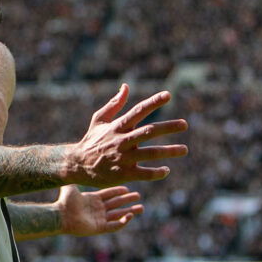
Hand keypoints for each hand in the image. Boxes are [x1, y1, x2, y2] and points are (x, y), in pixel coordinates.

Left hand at [58, 185, 142, 236]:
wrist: (61, 215)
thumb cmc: (64, 201)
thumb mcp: (70, 186)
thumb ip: (74, 177)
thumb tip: (72, 163)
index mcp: (92, 199)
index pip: (108, 194)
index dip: (117, 191)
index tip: (127, 188)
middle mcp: (97, 209)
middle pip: (116, 204)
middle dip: (127, 200)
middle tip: (138, 196)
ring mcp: (99, 219)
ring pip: (118, 215)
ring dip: (130, 211)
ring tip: (141, 208)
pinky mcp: (99, 228)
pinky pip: (114, 226)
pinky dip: (123, 221)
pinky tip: (130, 216)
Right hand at [67, 84, 187, 186]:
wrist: (77, 165)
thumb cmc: (91, 141)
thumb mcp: (99, 120)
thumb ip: (114, 104)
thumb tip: (126, 86)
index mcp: (117, 127)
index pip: (138, 111)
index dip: (153, 103)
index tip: (168, 95)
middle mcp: (121, 141)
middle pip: (148, 132)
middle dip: (168, 127)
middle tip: (184, 124)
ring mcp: (123, 158)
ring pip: (150, 153)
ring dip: (169, 151)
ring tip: (184, 149)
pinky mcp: (124, 174)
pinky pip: (144, 173)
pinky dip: (157, 173)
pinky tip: (166, 171)